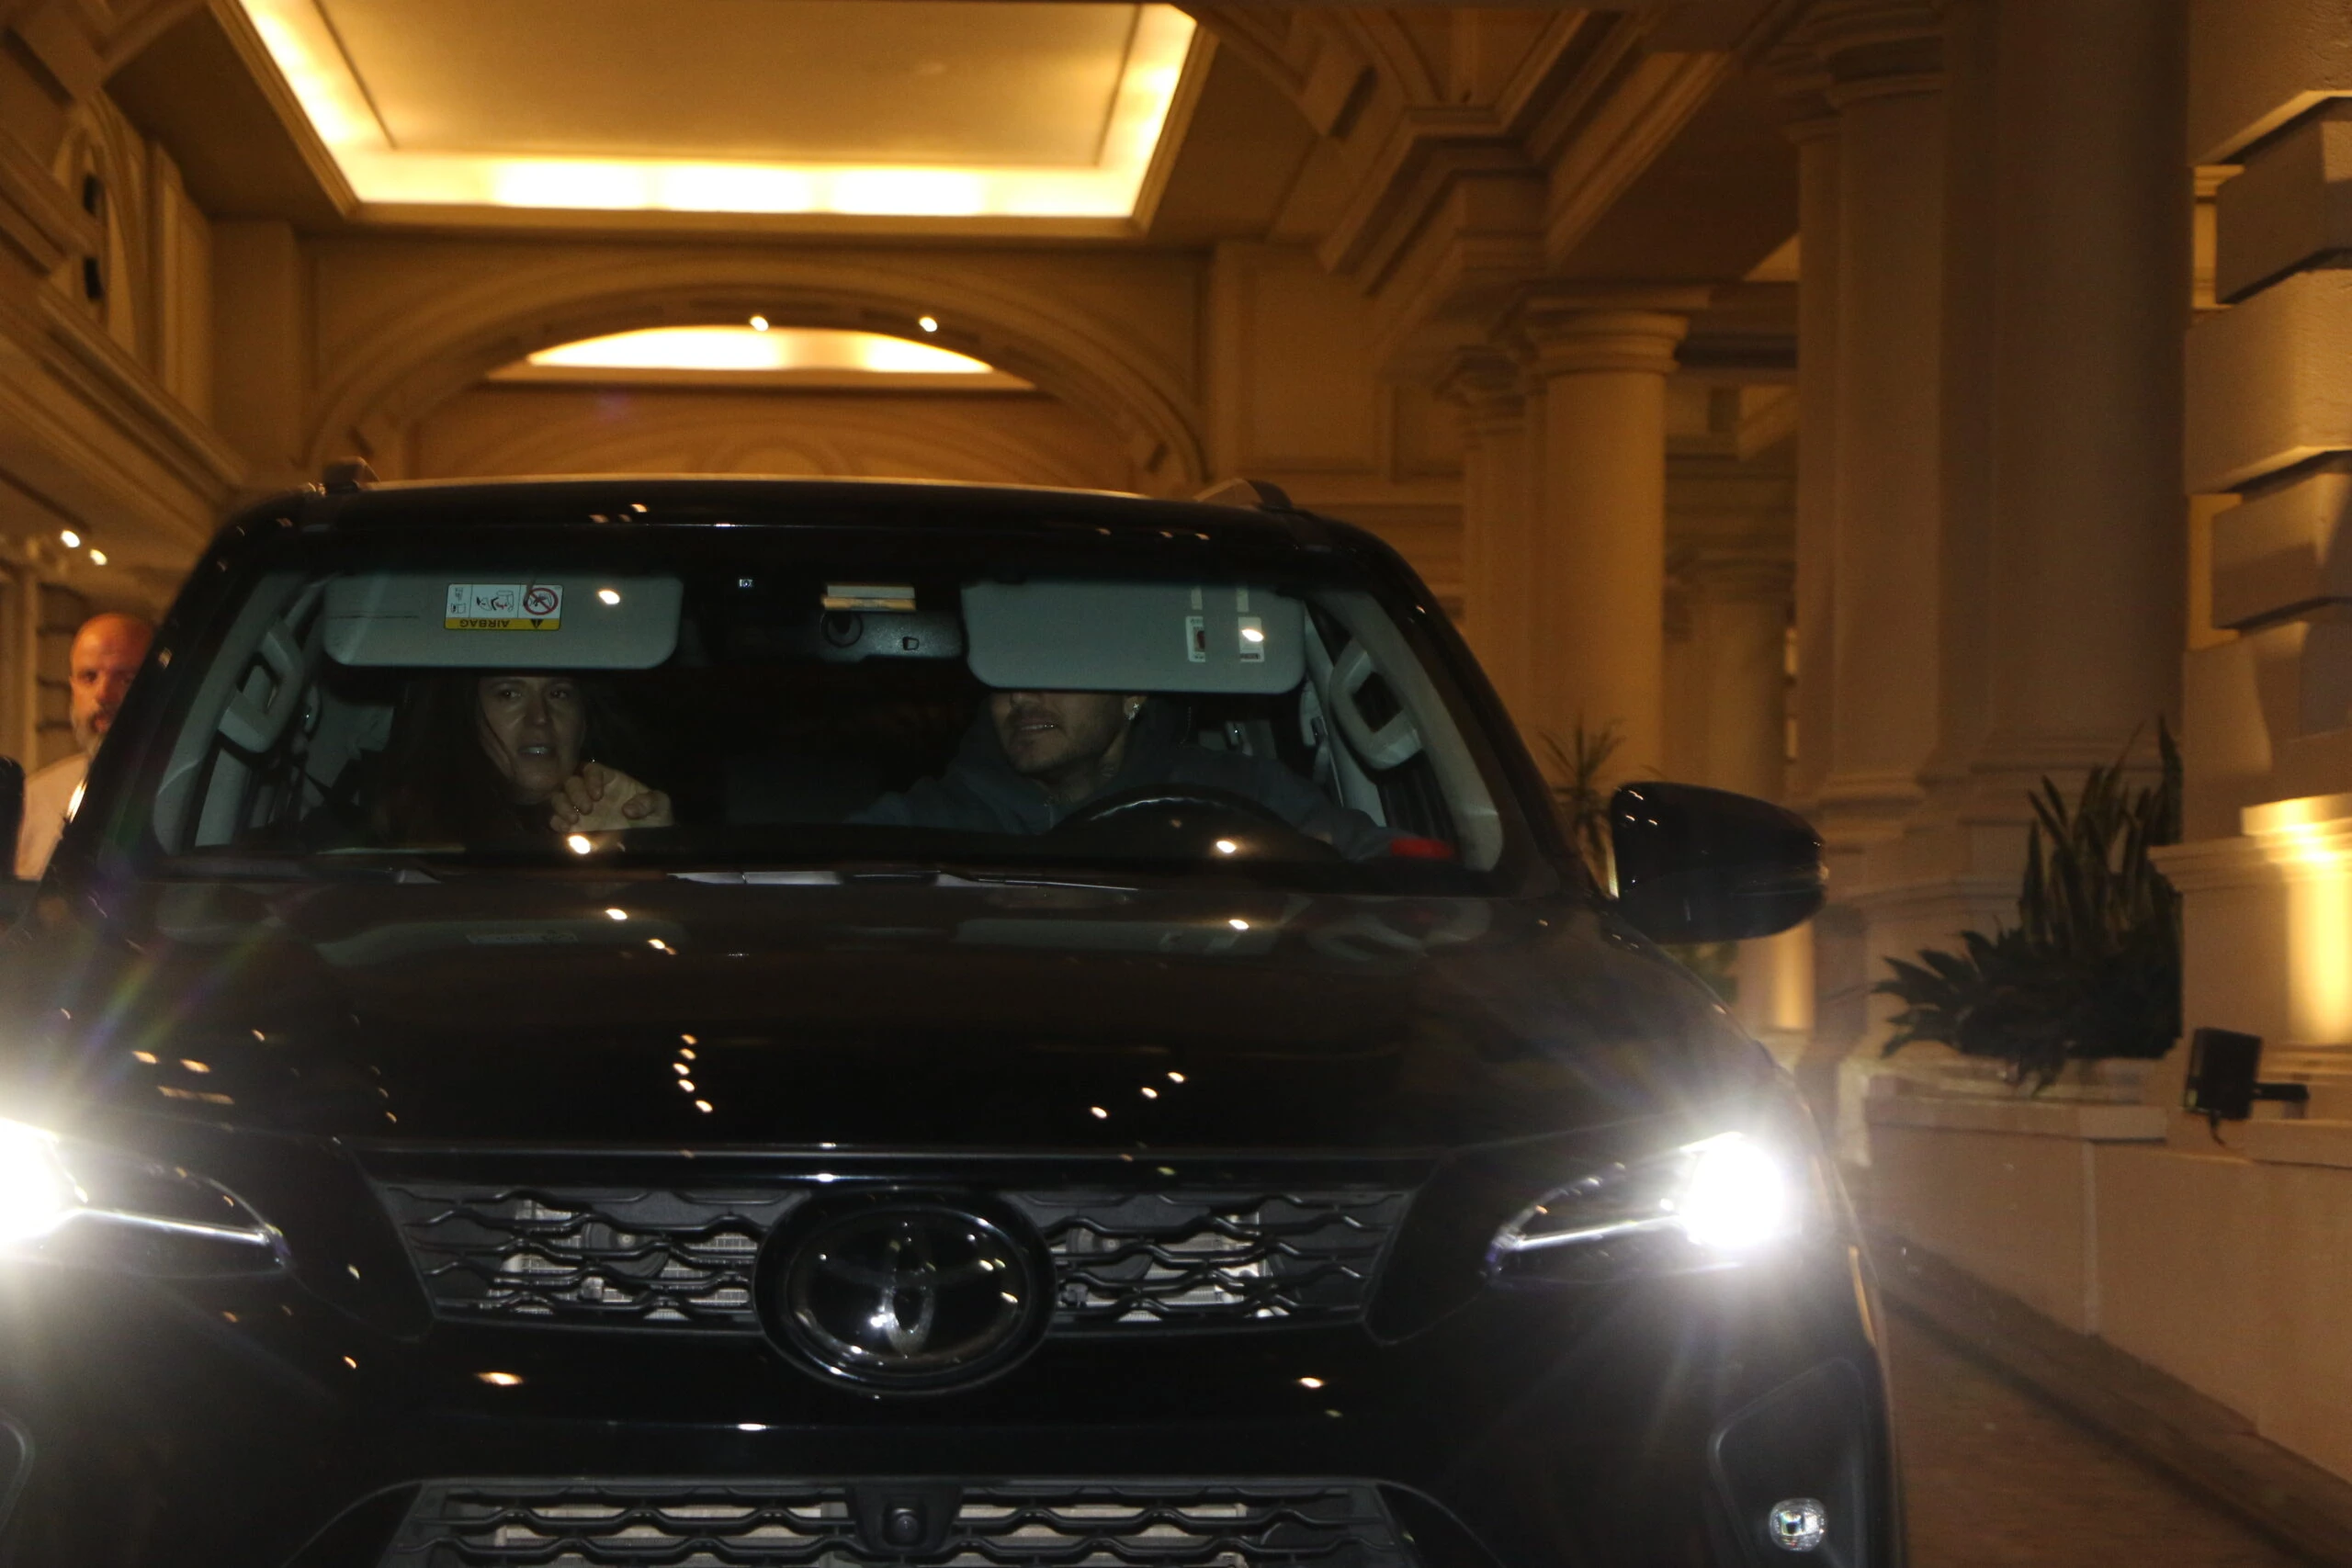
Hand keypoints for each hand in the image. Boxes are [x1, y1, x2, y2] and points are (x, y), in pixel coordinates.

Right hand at [547, 762, 673, 831]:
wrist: (651, 845)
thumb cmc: (656, 820)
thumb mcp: (661, 806)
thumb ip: (650, 801)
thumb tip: (628, 809)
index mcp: (610, 781)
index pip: (592, 770)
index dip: (591, 778)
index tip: (598, 795)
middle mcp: (591, 793)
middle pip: (571, 782)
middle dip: (575, 793)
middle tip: (587, 809)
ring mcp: (581, 811)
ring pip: (559, 798)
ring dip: (562, 805)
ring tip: (574, 819)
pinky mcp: (575, 829)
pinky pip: (556, 821)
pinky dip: (556, 822)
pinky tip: (566, 829)